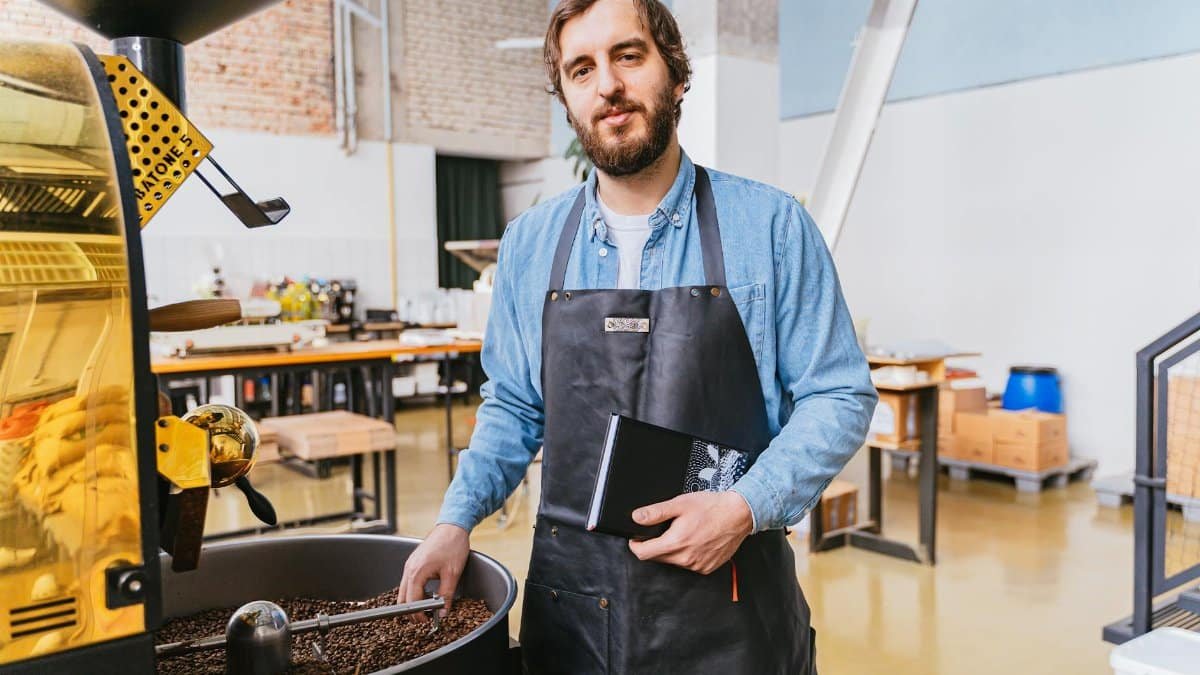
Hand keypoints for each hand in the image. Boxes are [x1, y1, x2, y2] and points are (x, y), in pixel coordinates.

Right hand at [397, 523, 469, 619]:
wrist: (452, 526)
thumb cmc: (452, 545)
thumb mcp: (452, 573)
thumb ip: (446, 595)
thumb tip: (443, 612)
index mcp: (417, 572)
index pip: (411, 602)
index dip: (418, 615)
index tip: (426, 622)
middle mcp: (409, 569)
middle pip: (403, 598)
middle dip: (412, 611)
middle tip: (425, 619)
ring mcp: (409, 565)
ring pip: (404, 590)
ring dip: (413, 601)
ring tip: (427, 607)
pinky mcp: (413, 562)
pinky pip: (409, 581)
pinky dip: (414, 591)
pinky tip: (427, 594)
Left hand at [627, 491, 753, 574]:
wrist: (739, 514)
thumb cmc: (712, 507)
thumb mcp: (680, 504)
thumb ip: (655, 512)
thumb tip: (636, 517)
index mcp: (676, 543)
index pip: (644, 554)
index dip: (636, 545)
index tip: (636, 539)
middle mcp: (686, 559)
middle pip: (658, 558)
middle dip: (655, 545)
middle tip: (665, 529)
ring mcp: (697, 566)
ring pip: (674, 561)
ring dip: (672, 550)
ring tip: (684, 532)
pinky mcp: (707, 568)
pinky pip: (689, 564)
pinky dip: (687, 555)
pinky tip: (695, 541)